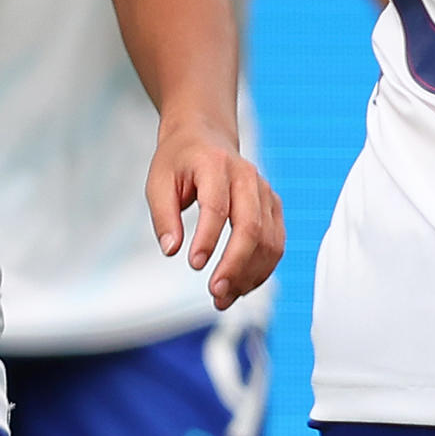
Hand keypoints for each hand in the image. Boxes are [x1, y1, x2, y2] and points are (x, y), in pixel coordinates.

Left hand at [149, 123, 282, 306]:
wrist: (206, 136)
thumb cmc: (179, 161)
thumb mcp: (158, 181)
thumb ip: (163, 215)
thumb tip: (171, 250)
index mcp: (216, 166)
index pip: (217, 206)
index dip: (208, 238)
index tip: (193, 265)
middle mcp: (249, 178)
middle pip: (252, 227)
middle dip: (235, 264)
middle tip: (215, 293)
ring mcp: (266, 193)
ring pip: (270, 241)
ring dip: (250, 274)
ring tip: (224, 299)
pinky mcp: (274, 208)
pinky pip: (276, 244)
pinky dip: (261, 270)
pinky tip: (240, 287)